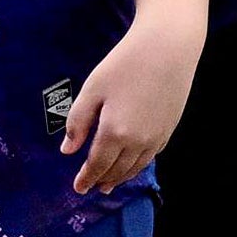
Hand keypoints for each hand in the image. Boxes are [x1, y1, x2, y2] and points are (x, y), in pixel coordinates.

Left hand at [59, 12, 201, 202]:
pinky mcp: (169, 129)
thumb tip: (68, 150)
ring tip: (110, 183)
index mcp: (114, 132)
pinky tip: (133, 164)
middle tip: (91, 187)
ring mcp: (156, 137)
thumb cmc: (125, 63)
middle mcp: (137, 141)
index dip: (86, 178)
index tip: (78, 189)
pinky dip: (138, 166)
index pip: (97, 165)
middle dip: (102, 180)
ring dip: (120, 177)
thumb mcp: (93, 89)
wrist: (168, 47)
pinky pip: (151, 156)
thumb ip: (78, 122)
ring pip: (135, 167)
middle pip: (116, 170)